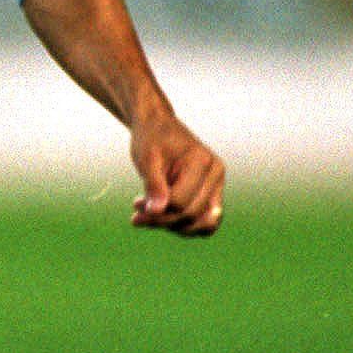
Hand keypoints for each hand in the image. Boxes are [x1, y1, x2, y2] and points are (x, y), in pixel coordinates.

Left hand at [129, 112, 224, 237]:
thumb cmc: (151, 139)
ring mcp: (217, 185)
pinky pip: (204, 221)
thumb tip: (156, 211)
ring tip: (145, 214)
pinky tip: (159, 216)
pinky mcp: (211, 194)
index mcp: (203, 162)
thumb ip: (153, 185)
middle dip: (162, 220)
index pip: (181, 202)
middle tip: (136, 214)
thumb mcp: (146, 159)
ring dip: (172, 226)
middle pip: (192, 214)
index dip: (157, 211)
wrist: (158, 126)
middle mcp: (215, 174)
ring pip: (202, 224)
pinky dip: (182, 225)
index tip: (136, 205)